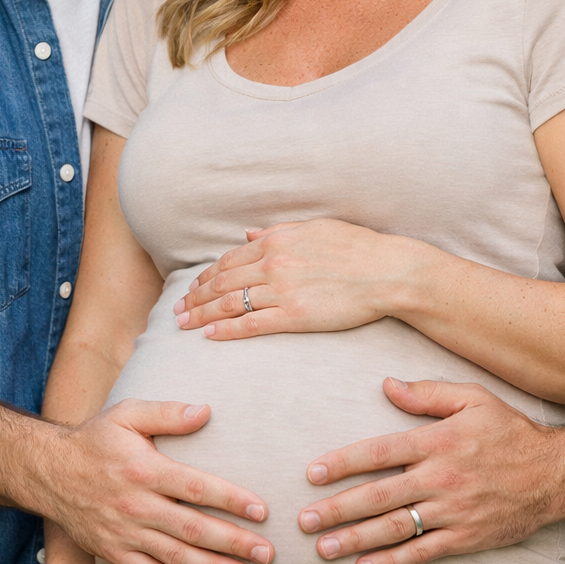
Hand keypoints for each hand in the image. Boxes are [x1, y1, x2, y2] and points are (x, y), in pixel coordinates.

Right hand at [41, 400, 273, 563]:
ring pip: (174, 558)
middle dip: (232, 543)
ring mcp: (124, 533)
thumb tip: (206, 411)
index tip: (262, 511)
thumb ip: (167, 413)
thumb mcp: (127, 414)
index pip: (196, 487)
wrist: (49, 472)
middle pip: (191, 529)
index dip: (230, 499)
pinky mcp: (114, 553)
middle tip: (267, 554)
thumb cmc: (96, 440)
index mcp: (145, 470)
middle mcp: (136, 506)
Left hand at [173, 220, 422, 339]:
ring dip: (203, 315)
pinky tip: (211, 335)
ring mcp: (283, 290)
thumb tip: (247, 235)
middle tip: (177, 311)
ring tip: (184, 325)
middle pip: (222, 282)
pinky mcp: (295, 316)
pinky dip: (228, 330)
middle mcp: (274, 264)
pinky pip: (252, 324)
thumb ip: (278, 231)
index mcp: (277, 241)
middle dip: (195, 298)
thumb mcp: (314, 228)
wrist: (387, 271)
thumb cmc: (356, 247)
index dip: (206, 276)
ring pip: (231, 304)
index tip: (193, 288)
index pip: (229, 260)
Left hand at [296, 377, 564, 563]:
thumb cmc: (510, 432)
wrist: (555, 474)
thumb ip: (428, 393)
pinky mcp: (466, 537)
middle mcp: (441, 478)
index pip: (379, 452)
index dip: (343, 463)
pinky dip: (392, 563)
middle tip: (304, 520)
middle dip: (337, 509)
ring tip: (323, 548)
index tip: (312, 474)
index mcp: (437, 441)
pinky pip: (422, 552)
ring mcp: (453, 511)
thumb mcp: (473, 399)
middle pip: (379, 496)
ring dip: (356, 539)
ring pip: (395, 528)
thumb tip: (386, 385)